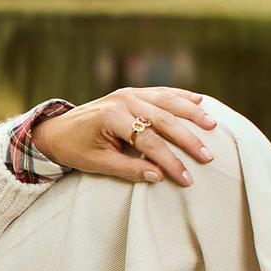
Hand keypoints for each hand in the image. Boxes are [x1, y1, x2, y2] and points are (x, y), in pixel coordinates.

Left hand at [31, 87, 218, 185]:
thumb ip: (128, 170)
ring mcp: (129, 93)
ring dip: (192, 113)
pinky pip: (162, 92)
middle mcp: (123, 100)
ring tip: (213, 126)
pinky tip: (200, 101)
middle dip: (187, 140)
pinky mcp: (132, 92)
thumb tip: (159, 177)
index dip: (169, 161)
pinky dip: (181, 96)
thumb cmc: (76, 149)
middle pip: (163, 120)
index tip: (186, 178)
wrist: (57, 130)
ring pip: (167, 101)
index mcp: (112, 117)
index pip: (149, 141)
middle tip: (208, 157)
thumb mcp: (97, 164)